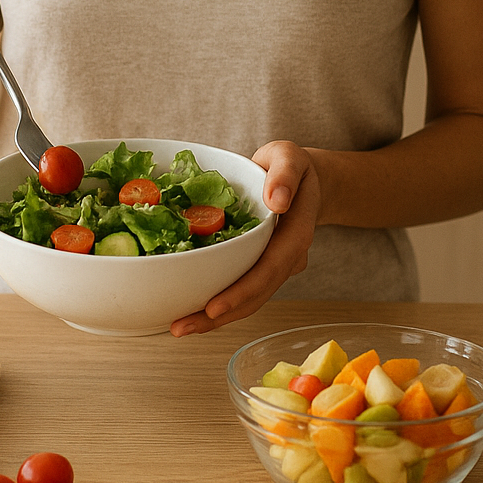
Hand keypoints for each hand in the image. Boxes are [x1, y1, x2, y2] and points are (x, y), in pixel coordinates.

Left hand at [169, 141, 319, 336]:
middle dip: (220, 316)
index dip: (242, 291)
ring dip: (215, 318)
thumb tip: (277, 201)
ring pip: (248, 300)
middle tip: (181, 326)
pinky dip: (217, 303)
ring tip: (179, 327)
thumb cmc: (291, 165)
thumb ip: (285, 173)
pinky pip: (241, 290)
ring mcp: (275, 266)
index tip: (214, 306)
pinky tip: (191, 310)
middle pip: (256, 295)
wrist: (302, 180)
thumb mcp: (289, 156)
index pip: (269, 269)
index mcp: (296, 235)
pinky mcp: (260, 267)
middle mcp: (287, 258)